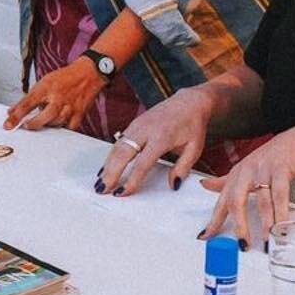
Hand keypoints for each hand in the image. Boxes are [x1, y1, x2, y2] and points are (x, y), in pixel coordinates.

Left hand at [3, 58, 104, 130]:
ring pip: (56, 123)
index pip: (27, 103)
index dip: (16, 115)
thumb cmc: (64, 78)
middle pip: (45, 116)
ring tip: (44, 119)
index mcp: (46, 88)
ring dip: (47, 125)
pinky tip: (57, 123)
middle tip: (27, 125)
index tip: (8, 125)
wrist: (88, 73)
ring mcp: (70, 106)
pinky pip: (69, 127)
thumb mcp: (43, 83)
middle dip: (34, 123)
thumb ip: (27, 99)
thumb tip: (11, 111)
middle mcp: (58, 97)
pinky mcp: (79, 113)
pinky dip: (62, 128)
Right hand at [97, 86, 212, 195]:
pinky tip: (106, 168)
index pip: (142, 162)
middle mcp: (145, 130)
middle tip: (102, 189)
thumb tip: (173, 185)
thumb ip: (183, 168)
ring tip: (100, 182)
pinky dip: (110, 156)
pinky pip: (118, 142)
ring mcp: (137, 125)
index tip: (123, 192)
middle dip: (111, 173)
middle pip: (123, 154)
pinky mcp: (133, 124)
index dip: (131, 179)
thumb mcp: (194, 149)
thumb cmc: (192, 126)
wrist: (189, 102)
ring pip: (117, 147)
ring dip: (107, 165)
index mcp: (161, 137)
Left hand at [197, 125, 294, 245]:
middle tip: (243, 243)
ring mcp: (264, 170)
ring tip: (266, 240)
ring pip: (262, 201)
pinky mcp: (281, 169)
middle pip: (237, 201)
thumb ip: (225, 180)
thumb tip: (204, 185)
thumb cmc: (271, 157)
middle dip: (239, 225)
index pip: (222, 201)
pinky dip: (282, 213)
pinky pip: (281, 195)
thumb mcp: (245, 168)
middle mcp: (247, 172)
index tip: (206, 236)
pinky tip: (283, 226)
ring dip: (265, 223)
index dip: (213, 220)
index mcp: (236, 175)